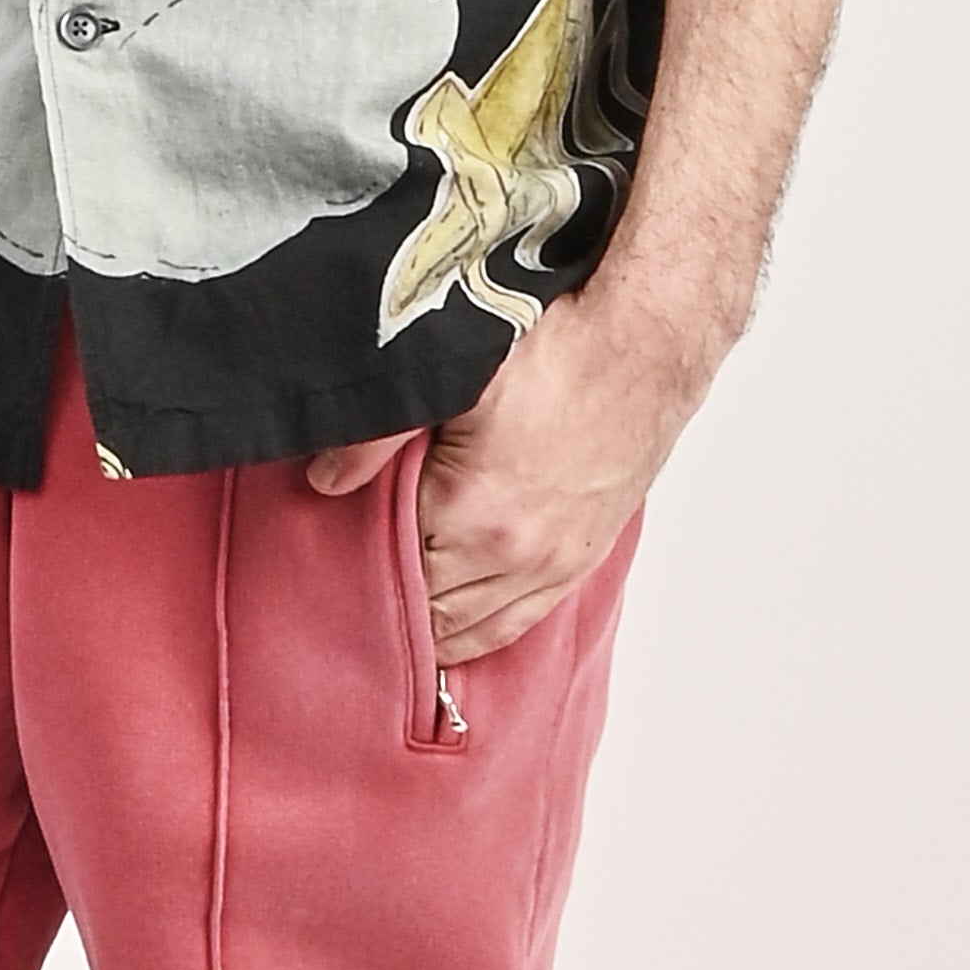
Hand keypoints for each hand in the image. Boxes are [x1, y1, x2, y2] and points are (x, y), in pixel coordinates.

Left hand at [307, 289, 712, 661]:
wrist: (646, 341)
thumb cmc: (557, 345)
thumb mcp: (456, 373)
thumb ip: (379, 432)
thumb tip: (324, 479)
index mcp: (476, 514)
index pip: (392, 577)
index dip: (354, 566)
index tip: (328, 555)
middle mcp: (518, 557)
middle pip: (430, 614)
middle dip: (391, 599)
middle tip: (348, 576)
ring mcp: (555, 564)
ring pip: (475, 629)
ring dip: (434, 620)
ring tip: (393, 602)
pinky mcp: (581, 557)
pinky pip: (521, 621)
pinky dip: (481, 625)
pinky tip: (455, 614)